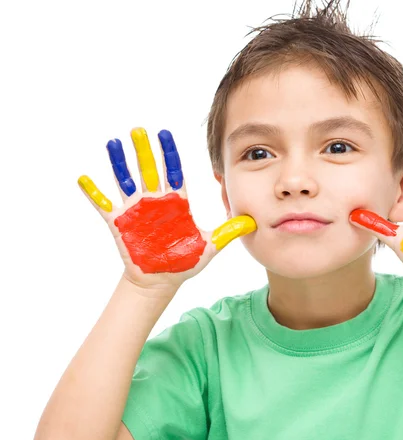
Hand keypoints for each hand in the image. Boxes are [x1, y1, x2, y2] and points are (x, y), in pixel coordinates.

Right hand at [77, 127, 255, 290]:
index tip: (165, 133)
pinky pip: (104, 205)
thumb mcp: (210, 246)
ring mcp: (136, 210)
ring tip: (114, 143)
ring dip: (119, 163)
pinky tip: (83, 178)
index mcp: (176, 203)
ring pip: (126, 180)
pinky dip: (94, 193)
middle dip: (144, 151)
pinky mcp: (120, 223)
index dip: (169, 153)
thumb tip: (253, 223)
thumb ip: (228, 232)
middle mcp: (155, 201)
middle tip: (139, 130)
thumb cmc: (185, 261)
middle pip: (149, 170)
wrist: (162, 280)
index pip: (174, 172)